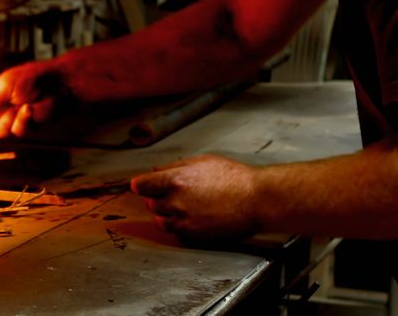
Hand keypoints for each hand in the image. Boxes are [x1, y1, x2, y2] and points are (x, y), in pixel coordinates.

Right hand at [0, 61, 68, 152]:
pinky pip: (17, 131)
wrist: (58, 84)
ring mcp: (11, 120)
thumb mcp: (6, 85)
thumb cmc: (31, 78)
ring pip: (0, 132)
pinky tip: (29, 109)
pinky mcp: (25, 127)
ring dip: (7, 119)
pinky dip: (23, 120)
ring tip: (19, 105)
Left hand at [130, 154, 261, 239]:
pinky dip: (179, 225)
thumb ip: (175, 167)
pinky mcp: (194, 235)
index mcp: (176, 180)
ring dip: (166, 213)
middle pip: (150, 203)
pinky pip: (176, 231)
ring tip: (185, 205)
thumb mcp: (203, 161)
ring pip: (161, 219)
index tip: (142, 185)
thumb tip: (156, 171)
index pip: (141, 185)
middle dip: (157, 197)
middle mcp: (176, 202)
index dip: (141, 185)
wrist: (256, 200)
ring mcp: (185, 221)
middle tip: (173, 193)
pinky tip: (193, 216)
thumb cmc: (234, 178)